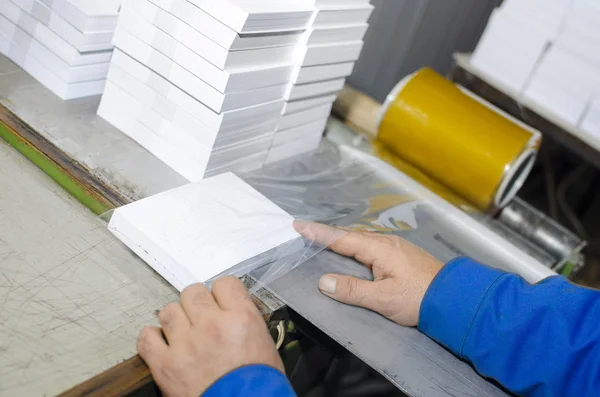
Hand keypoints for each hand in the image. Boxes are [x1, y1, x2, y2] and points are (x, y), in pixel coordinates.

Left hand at [137, 276, 283, 396]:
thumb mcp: (264, 343)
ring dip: (175, 319)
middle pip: (193, 292)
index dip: (221, 293)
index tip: (219, 301)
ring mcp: (186, 344)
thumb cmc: (259, 384)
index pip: (224, 283)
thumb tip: (230, 309)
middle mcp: (212, 325)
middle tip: (200, 318)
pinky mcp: (165, 365)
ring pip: (169, 310)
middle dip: (196, 304)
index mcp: (241, 318)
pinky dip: (152, 338)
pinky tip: (162, 343)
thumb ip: (244, 319)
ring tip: (182, 332)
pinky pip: (147, 337)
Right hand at [294, 221, 442, 326]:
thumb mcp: (383, 299)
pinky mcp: (401, 255)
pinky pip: (370, 244)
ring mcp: (395, 247)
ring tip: (324, 239)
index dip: (318, 233)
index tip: (299, 225)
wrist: (454, 297)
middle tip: (305, 230)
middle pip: (350, 235)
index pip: (341, 238)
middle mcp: (386, 242)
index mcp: (379, 249)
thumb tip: (323, 282)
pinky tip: (353, 251)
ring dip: (341, 238)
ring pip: (361, 239)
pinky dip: (354, 245)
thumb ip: (352, 290)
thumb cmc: (419, 298)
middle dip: (326, 233)